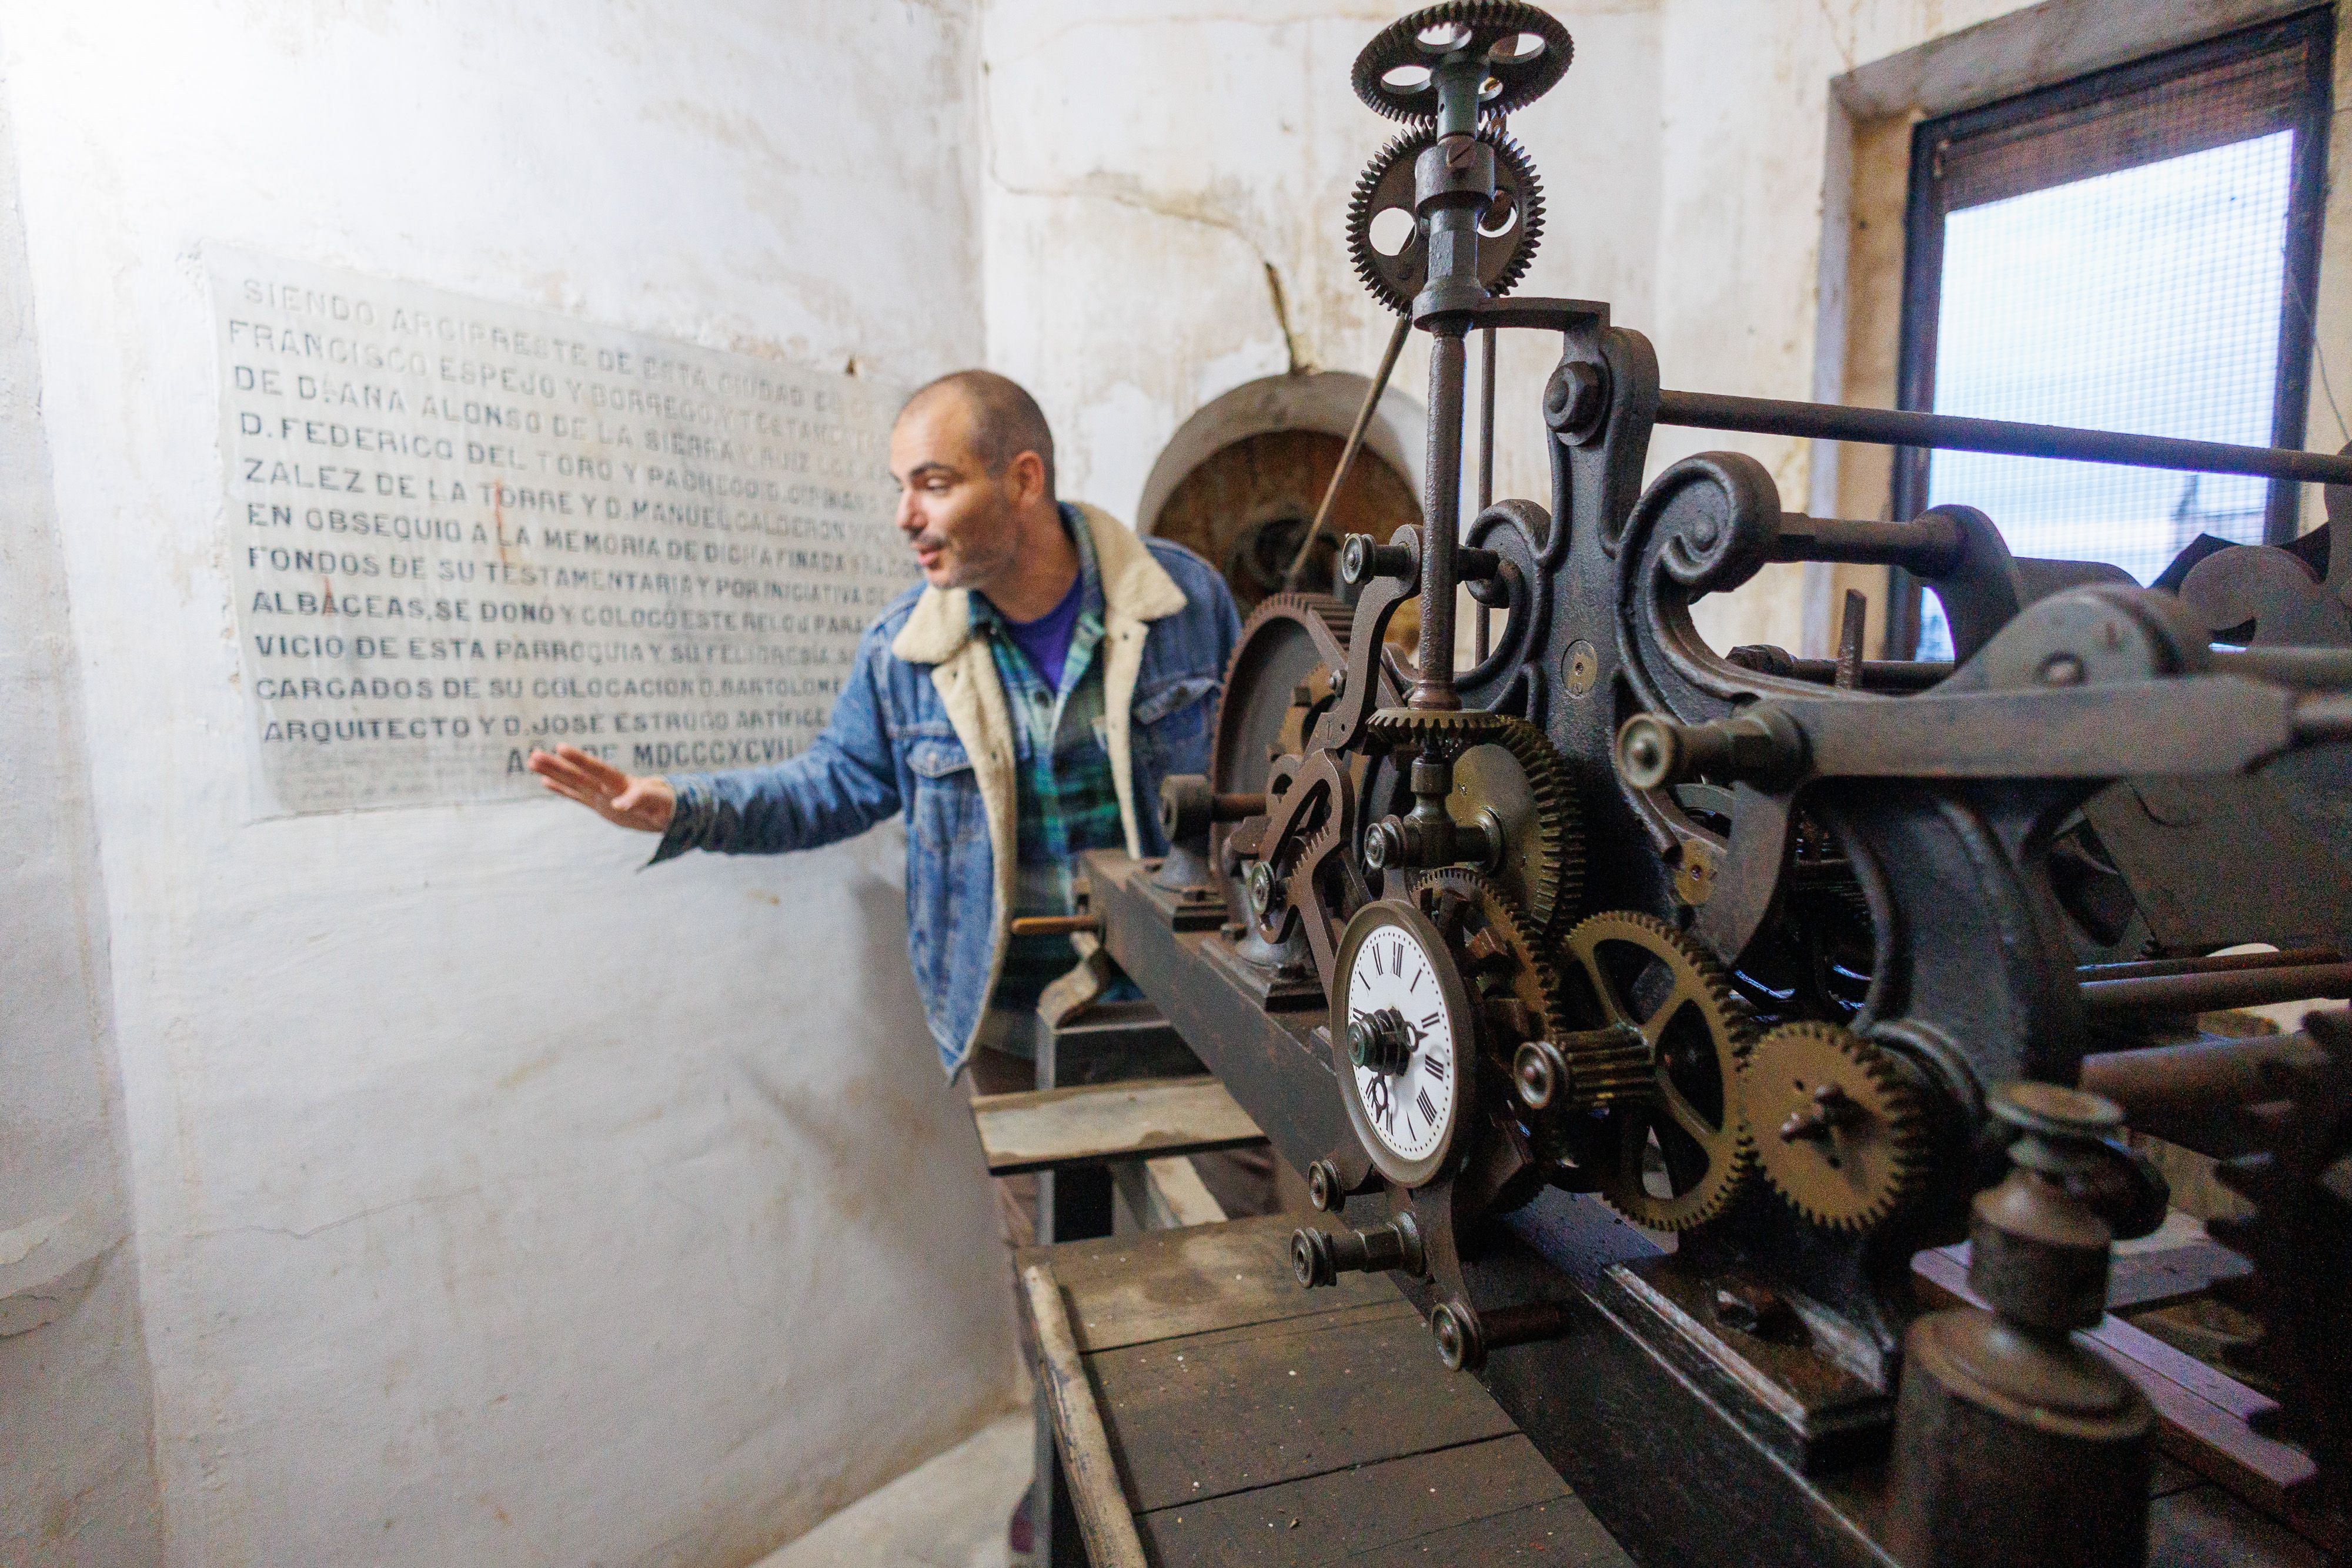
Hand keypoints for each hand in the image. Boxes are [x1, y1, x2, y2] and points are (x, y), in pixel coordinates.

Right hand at [526, 744, 675, 832]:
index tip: (561, 748)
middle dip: (556, 765)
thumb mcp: (658, 803)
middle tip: (533, 754)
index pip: (597, 768)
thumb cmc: (665, 804)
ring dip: (552, 772)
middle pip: (578, 774)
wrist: (666, 811)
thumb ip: (641, 800)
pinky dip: (561, 789)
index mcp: (621, 782)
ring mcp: (600, 794)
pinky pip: (576, 796)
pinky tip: (544, 781)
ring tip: (531, 761)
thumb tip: (622, 804)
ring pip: (572, 782)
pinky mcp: (599, 805)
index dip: (579, 759)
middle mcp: (606, 785)